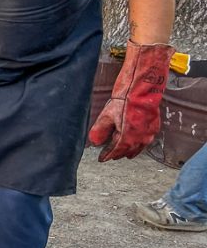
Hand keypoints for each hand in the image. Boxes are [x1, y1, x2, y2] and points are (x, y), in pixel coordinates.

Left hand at [88, 40, 172, 160]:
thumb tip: (94, 142)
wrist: (142, 89)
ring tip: (124, 153)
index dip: (107, 155)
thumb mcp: (107, 116)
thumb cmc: (124, 101)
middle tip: (111, 156)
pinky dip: (139, 144)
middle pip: (127, 151)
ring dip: (130, 151)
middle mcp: (140, 139)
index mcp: (127, 138)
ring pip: (138, 148)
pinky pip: (146, 140)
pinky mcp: (154, 126)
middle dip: (118, 154)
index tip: (101, 159)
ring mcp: (149, 133)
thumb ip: (100, 131)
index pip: (115, 151)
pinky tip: (136, 141)